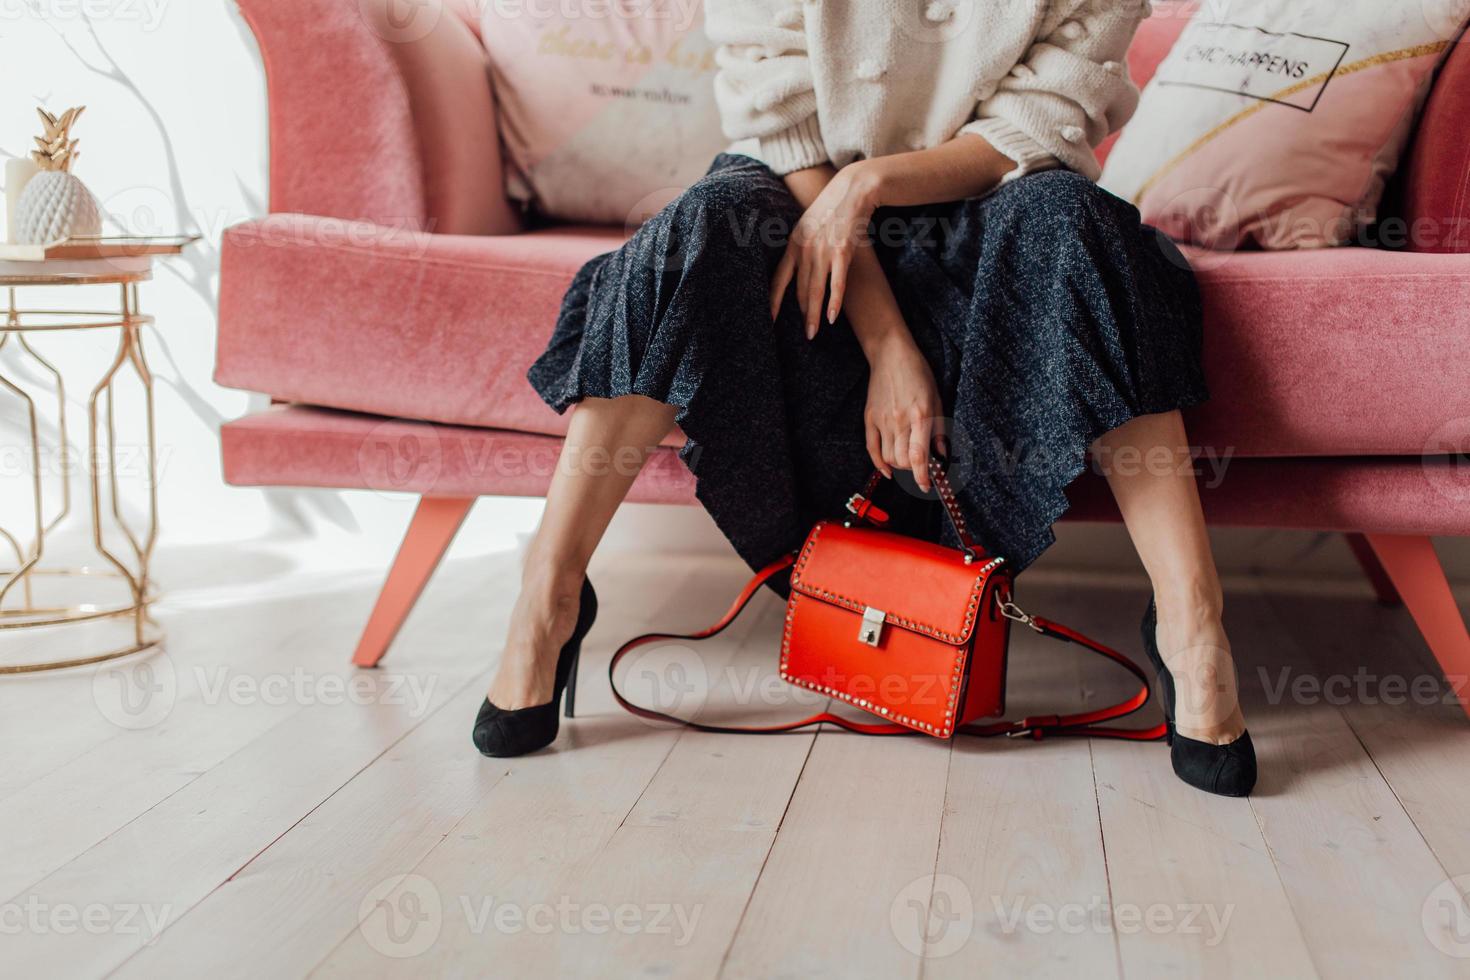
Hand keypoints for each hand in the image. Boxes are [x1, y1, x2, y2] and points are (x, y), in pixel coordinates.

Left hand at [770, 162, 879, 337]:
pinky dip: (834, 302)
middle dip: (802, 315)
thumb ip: (801, 249)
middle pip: (800, 291)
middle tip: (805, 335)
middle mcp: (804, 250)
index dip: (773, 301)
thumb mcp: (807, 228)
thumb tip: (798, 273)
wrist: (852, 191)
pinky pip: (836, 283)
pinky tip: (832, 318)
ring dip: (814, 315)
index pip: (778, 279)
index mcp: (793, 245)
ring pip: (815, 291)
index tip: (768, 320)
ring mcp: (823, 251)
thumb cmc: (831, 212)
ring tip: (813, 333)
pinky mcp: (842, 251)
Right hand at [864, 333, 944, 491]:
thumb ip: (939, 429)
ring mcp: (882, 420)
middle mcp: (899, 420)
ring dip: (899, 465)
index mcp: (920, 415)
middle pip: (902, 461)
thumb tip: (941, 454)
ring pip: (888, 458)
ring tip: (908, 460)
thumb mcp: (937, 398)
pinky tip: (888, 469)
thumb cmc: (918, 373)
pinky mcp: (869, 418)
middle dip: (913, 469)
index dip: (923, 476)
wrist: (890, 355)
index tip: (927, 487)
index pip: (919, 455)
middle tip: (921, 465)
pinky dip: (879, 463)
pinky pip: (872, 448)